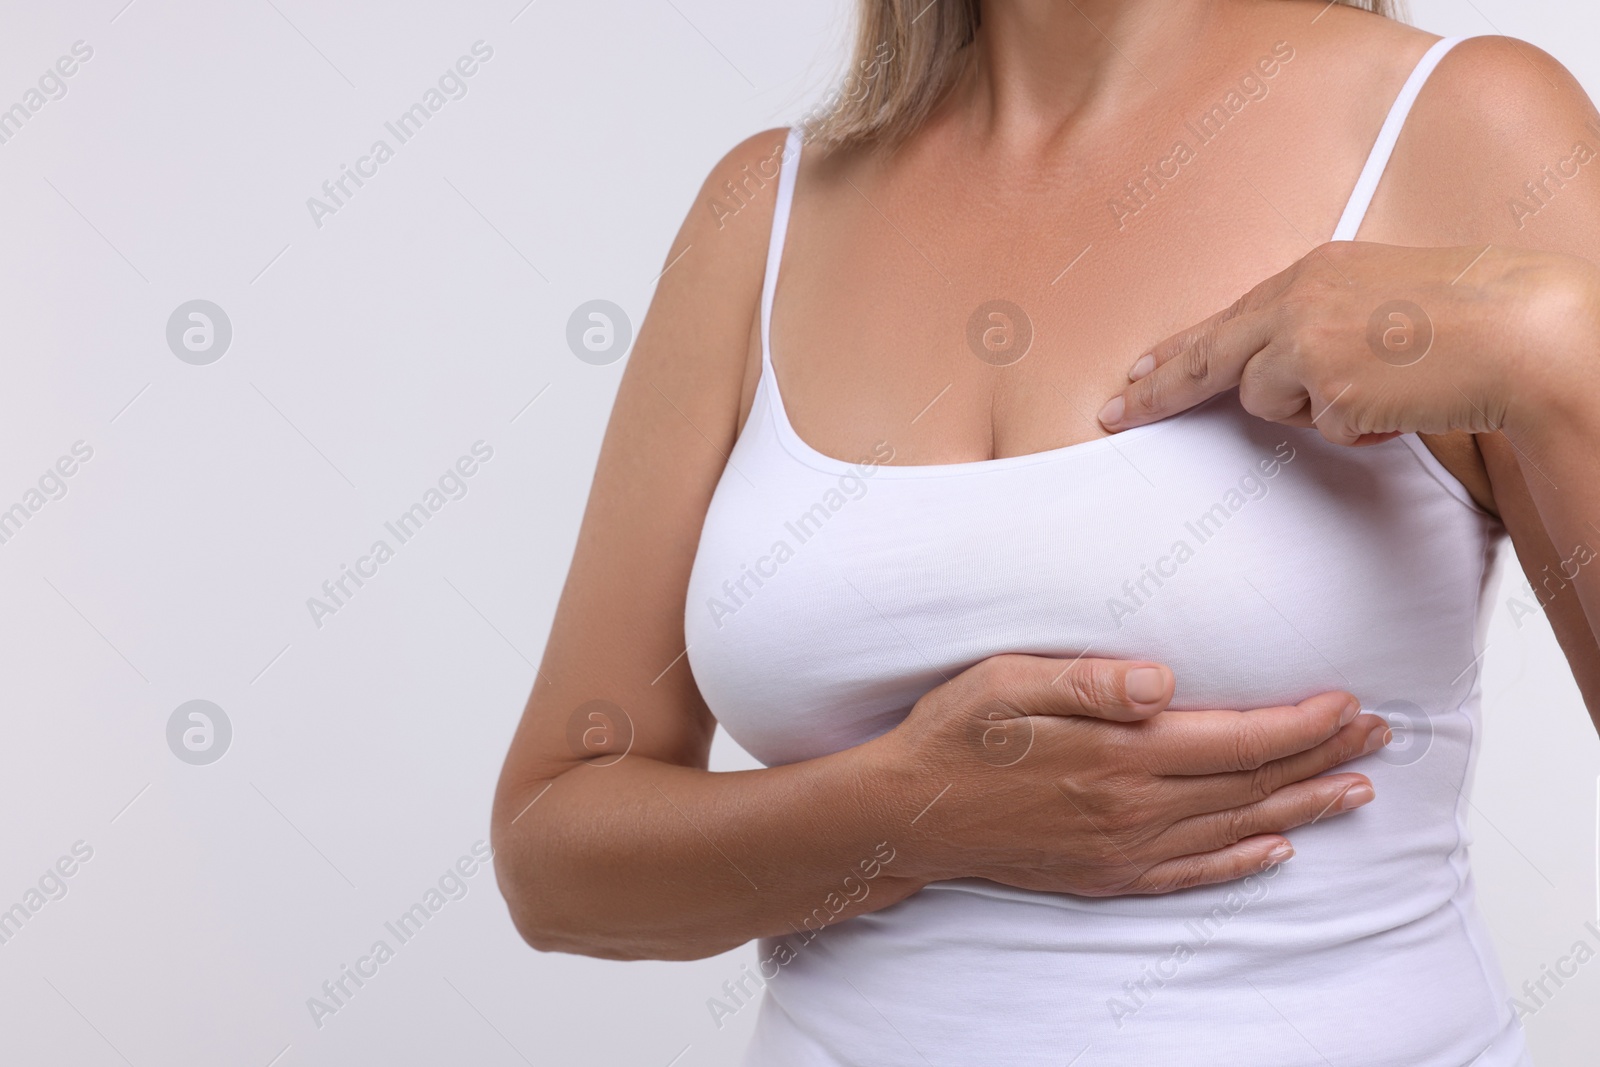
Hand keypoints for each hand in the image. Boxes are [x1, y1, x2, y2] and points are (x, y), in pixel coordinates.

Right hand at [879, 653, 1389, 895]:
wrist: (908, 814)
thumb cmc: (955, 735)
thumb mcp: (1008, 683)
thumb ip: (1091, 681)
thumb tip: (1165, 680)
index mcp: (1120, 754)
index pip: (1239, 738)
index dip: (1302, 722)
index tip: (1347, 700)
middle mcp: (1134, 808)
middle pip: (1254, 783)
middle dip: (1323, 756)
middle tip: (1379, 736)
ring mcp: (1124, 849)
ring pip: (1238, 828)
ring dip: (1305, 806)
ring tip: (1356, 789)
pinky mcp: (1107, 875)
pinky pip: (1195, 874)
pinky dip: (1245, 861)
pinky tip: (1277, 849)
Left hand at [1096, 242, 1598, 445]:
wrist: (1521, 328)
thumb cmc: (1465, 318)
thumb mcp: (1377, 300)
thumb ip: (1320, 323)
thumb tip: (1276, 373)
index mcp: (1312, 271)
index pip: (1226, 317)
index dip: (1177, 350)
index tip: (1135, 373)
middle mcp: (1297, 300)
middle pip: (1206, 355)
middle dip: (1156, 391)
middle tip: (1110, 414)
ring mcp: (1306, 342)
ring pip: (1265, 400)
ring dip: (1312, 411)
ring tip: (1377, 387)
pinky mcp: (1325, 387)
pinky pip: (1320, 429)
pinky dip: (1355, 431)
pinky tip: (1396, 404)